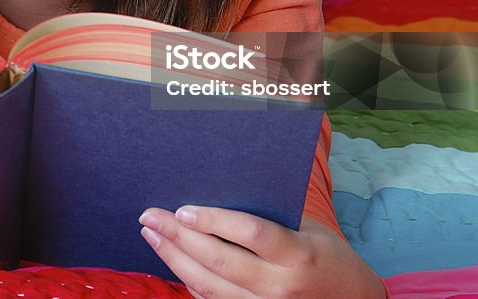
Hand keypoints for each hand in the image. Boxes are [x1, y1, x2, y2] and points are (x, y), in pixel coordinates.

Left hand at [139, 207, 385, 297]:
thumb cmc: (326, 255)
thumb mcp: (307, 228)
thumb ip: (269, 216)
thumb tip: (217, 191)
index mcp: (298, 254)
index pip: (251, 233)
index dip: (214, 221)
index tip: (184, 208)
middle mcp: (280, 286)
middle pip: (219, 260)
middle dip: (179, 236)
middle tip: (151, 216)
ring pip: (209, 286)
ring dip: (174, 259)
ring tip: (152, 235)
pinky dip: (189, 281)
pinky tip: (173, 260)